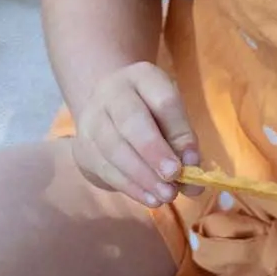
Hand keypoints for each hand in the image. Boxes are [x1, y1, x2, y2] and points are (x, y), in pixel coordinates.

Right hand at [66, 62, 199, 206]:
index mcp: (142, 77)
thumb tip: (193, 177)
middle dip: (154, 152)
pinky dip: (130, 187)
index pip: (163, 100)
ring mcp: (92, 120)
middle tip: (173, 176)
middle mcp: (111, 93)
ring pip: (115, 149)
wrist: (106, 112)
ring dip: (143, 176)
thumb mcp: (170, 116)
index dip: (179, 131)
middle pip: (131, 121)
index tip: (192, 160)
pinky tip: (150, 198)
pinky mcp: (83, 148)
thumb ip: (182, 142)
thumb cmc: (148, 115)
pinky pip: (105, 170)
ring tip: (166, 195)